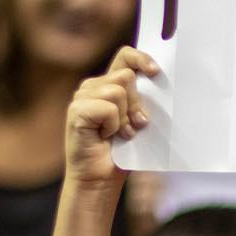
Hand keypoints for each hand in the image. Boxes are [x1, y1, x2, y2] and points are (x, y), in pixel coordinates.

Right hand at [65, 46, 157, 185]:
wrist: (100, 179)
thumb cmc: (122, 154)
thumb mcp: (138, 123)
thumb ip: (143, 103)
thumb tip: (158, 85)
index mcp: (109, 85)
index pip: (125, 56)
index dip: (141, 58)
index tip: (155, 71)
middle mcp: (94, 87)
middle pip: (127, 77)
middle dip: (138, 104)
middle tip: (135, 126)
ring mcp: (82, 97)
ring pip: (118, 92)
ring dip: (125, 118)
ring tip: (120, 134)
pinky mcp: (77, 110)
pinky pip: (108, 108)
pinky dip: (113, 126)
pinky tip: (105, 137)